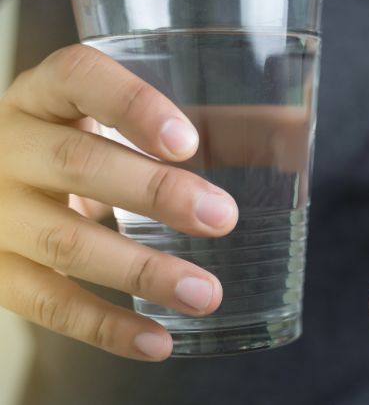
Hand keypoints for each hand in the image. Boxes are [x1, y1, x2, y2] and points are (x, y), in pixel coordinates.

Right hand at [0, 45, 238, 360]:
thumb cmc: (80, 143)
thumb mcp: (115, 121)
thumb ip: (195, 124)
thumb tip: (291, 133)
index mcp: (45, 94)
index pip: (78, 78)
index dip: (132, 105)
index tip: (188, 141)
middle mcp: (10, 145)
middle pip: (79, 163)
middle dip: (156, 194)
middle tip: (223, 218)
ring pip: (65, 242)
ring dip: (143, 272)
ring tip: (208, 294)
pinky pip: (47, 304)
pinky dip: (105, 327)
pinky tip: (158, 341)